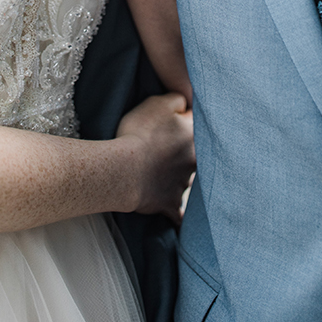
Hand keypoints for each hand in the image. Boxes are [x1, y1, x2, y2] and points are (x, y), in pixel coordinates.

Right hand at [116, 93, 194, 221]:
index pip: (197, 125)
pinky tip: (179, 221)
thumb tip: (186, 105)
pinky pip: (179, 214)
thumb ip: (178, 100)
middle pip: (194, 155)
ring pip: (186, 180)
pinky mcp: (171, 203)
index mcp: (195, 136)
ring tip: (161, 174)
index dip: (183, 122)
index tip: (172, 123)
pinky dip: (177, 215)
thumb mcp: (157, 103)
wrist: (124, 168)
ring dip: (178, 178)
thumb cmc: (139, 133)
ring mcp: (183, 184)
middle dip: (184, 152)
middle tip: (166, 150)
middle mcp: (195, 161)